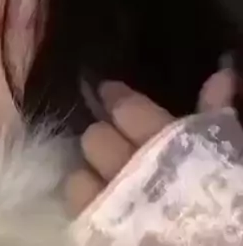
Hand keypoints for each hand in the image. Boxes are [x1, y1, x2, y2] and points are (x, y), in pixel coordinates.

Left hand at [64, 68, 234, 217]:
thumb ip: (214, 114)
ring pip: (79, 175)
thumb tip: (220, 74)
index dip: (115, 96)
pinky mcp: (102, 234)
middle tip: (117, 139)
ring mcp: (113, 206)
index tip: (110, 91)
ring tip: (106, 173)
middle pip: (96, 139)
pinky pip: (77, 206)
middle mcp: (132, 172)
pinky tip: (98, 197)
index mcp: (164, 146)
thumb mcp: (224, 151)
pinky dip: (85, 198)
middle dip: (104, 135)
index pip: (126, 109)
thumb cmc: (225, 196)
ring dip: (90, 171)